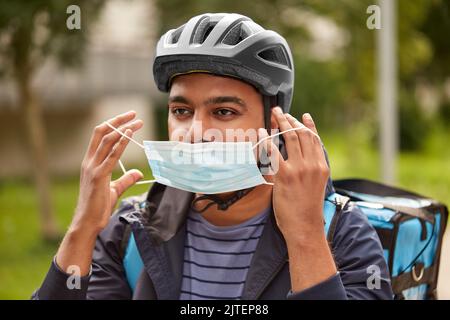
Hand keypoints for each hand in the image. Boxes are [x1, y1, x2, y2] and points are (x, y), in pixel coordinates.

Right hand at [70, 110, 143, 234]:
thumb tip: (138, 173)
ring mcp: (93, 168)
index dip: (114, 125)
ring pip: (107, 141)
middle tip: (134, 113)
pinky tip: (130, 134)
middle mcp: (89, 161)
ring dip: (123, 129)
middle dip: (118, 120)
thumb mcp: (114, 190)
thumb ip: (125, 180)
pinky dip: (121, 143)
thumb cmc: (98, 207)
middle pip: (102, 133)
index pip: (101, 136)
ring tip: (137, 122)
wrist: (87, 223)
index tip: (129, 119)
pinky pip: (111, 156)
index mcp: (90, 162)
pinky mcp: (99, 176)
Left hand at [258, 106, 329, 242]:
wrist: (305, 227)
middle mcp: (312, 164)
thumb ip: (310, 169)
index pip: (315, 139)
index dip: (309, 125)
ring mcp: (299, 169)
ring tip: (274, 115)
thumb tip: (298, 158)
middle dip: (290, 119)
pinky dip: (267, 140)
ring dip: (281, 123)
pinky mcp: (285, 175)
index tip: (303, 115)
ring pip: (290, 138)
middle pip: (302, 134)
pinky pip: (274, 152)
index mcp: (322, 166)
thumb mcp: (316, 185)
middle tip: (281, 111)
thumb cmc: (307, 209)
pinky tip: (263, 132)